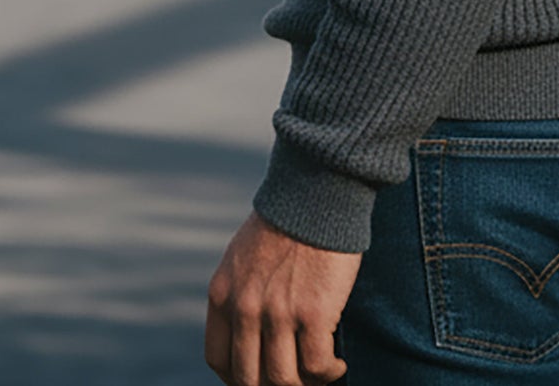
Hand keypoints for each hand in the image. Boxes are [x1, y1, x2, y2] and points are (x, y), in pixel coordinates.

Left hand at [205, 210, 360, 385]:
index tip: (259, 378)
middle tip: (294, 378)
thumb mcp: (243, 256)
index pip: (219, 359)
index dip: (238, 378)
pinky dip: (329, 373)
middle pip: (250, 379)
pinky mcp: (314, 313)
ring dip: (304, 384)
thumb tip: (248, 332)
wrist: (317, 191)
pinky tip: (338, 363)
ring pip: (284, 380)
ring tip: (320, 374)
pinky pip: (317, 366)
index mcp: (223, 294)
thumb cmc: (287, 221)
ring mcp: (279, 313)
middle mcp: (245, 308)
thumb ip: (240, 293)